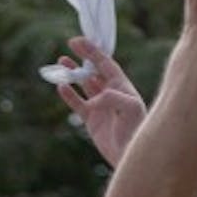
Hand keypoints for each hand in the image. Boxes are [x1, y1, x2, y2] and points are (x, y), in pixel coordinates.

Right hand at [55, 36, 146, 168]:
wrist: (130, 154)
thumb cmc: (136, 130)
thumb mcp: (131, 109)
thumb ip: (113, 97)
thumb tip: (93, 99)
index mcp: (122, 87)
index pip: (106, 64)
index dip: (93, 52)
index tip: (79, 41)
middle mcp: (111, 94)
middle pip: (94, 70)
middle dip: (83, 57)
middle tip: (69, 45)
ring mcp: (100, 106)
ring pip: (83, 84)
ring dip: (73, 73)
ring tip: (61, 62)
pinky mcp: (91, 120)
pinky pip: (77, 103)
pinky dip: (69, 95)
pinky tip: (61, 86)